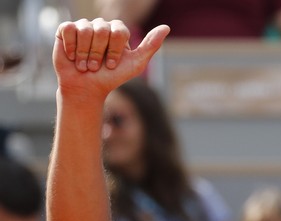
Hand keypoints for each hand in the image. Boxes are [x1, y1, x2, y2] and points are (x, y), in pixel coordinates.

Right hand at [52, 18, 169, 99]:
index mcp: (118, 31)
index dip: (115, 51)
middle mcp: (102, 25)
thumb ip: (151, 45)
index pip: (120, 32)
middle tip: (96, 67)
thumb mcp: (136, 64)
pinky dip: (71, 46)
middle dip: (99, 53)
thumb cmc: (112, 77)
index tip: (112, 66)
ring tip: (85, 65)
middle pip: (102, 30)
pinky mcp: (66, 30)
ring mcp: (84, 26)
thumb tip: (166, 27)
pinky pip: (69, 29)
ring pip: (85, 30)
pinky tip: (73, 56)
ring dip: (85, 53)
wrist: (86, 88)